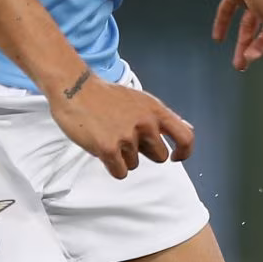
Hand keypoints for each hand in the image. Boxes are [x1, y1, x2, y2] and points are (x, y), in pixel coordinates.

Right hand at [49, 71, 194, 178]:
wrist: (75, 88)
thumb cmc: (105, 96)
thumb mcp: (141, 100)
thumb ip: (163, 117)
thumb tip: (187, 129)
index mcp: (155, 111)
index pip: (185, 137)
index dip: (184, 151)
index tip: (177, 157)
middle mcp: (145, 124)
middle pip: (159, 157)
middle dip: (145, 153)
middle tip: (126, 138)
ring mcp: (127, 137)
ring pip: (135, 165)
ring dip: (123, 157)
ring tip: (109, 136)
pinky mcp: (109, 149)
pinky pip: (120, 172)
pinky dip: (112, 166)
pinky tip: (102, 149)